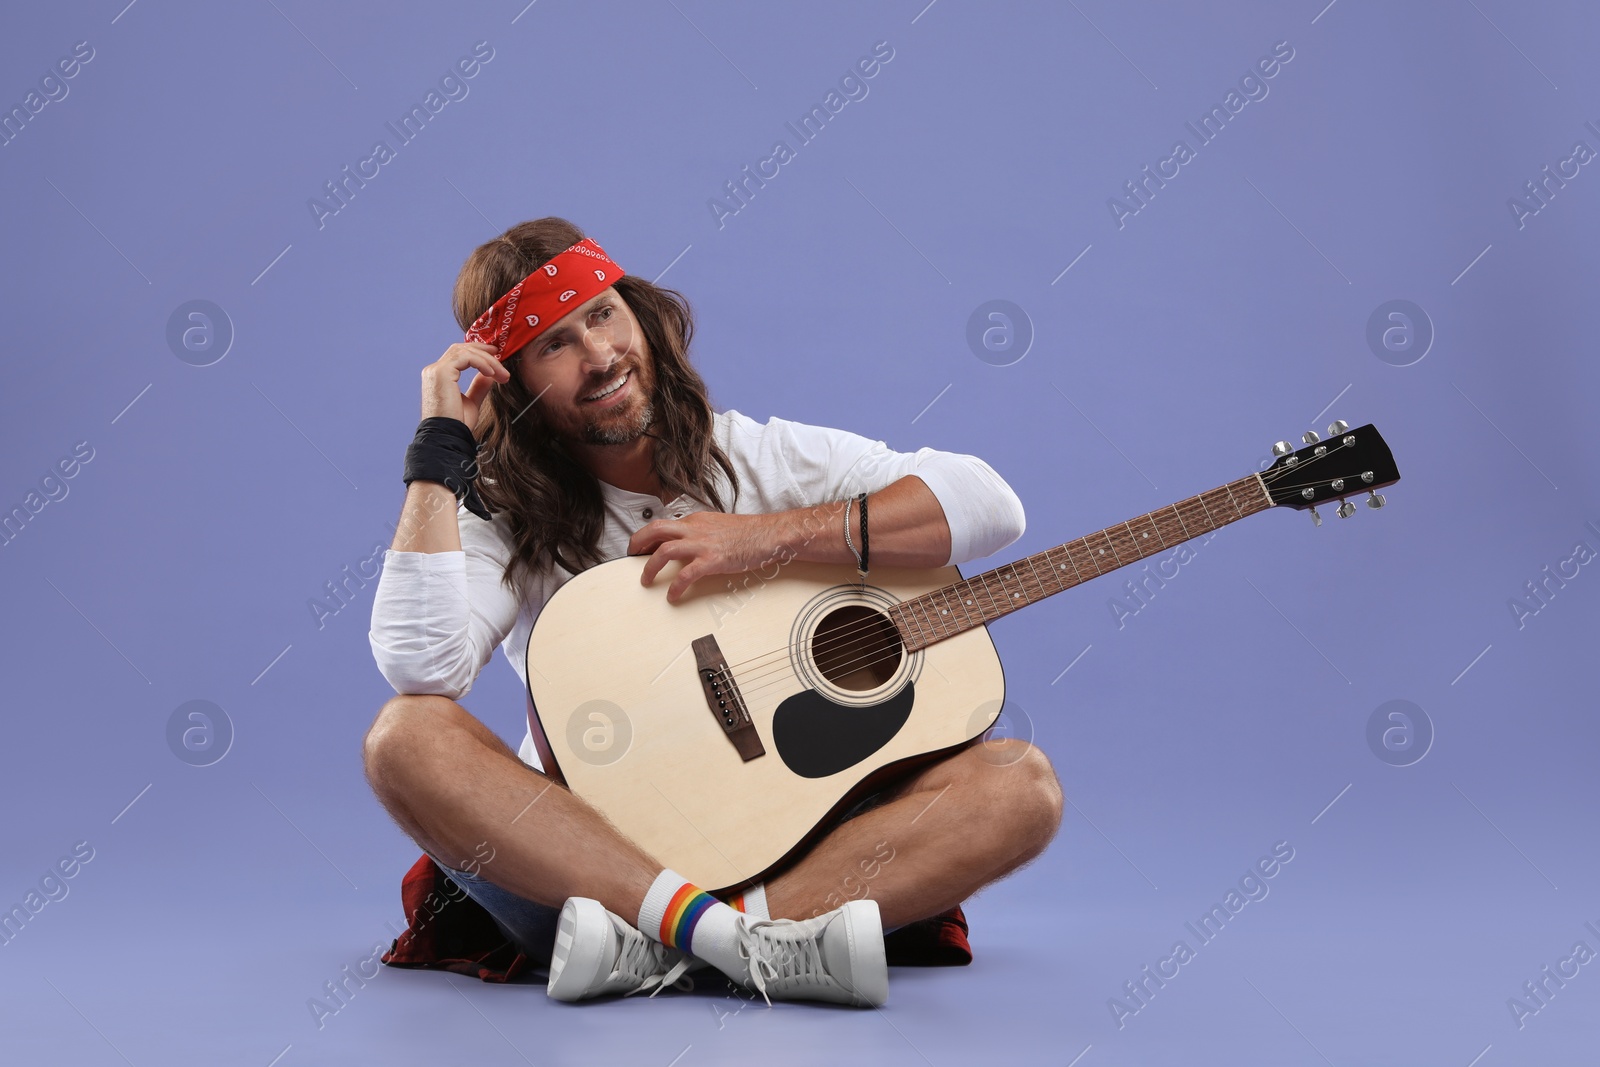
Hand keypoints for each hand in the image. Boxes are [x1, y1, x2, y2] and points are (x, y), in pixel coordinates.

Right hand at [421, 342, 509, 428]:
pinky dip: (482, 362)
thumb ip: (478, 387)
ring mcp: (436, 371)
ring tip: (502, 374)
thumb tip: (489, 375)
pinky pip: (466, 357)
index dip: (478, 352)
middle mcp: (434, 371)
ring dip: (487, 360)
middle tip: (501, 357)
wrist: (448, 437)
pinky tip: (492, 373)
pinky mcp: (441, 373)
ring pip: (465, 352)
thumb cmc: (457, 425)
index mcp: (439, 377)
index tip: (496, 357)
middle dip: (483, 351)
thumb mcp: (472, 402)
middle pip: (461, 349)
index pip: (458, 355)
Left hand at [630, 512, 782, 603]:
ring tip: (645, 580)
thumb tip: (688, 543)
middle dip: (638, 543)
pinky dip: (675, 587)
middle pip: (656, 530)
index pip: (664, 525)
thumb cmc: (749, 533)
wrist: (769, 535)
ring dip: (650, 567)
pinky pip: (686, 575)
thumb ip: (701, 532)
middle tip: (631, 557)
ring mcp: (702, 544)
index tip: (639, 548)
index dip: (647, 536)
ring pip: (664, 551)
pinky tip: (673, 596)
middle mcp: (695, 529)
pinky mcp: (712, 560)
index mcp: (696, 520)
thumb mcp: (719, 526)